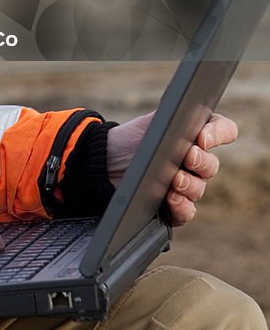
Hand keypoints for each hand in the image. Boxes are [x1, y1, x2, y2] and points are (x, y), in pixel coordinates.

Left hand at [106, 111, 237, 226]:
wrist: (107, 161)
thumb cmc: (133, 138)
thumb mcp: (151, 121)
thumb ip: (173, 118)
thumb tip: (188, 118)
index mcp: (195, 135)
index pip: (223, 131)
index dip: (218, 133)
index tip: (202, 137)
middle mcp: (196, 161)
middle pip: (211, 164)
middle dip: (201, 161)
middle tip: (188, 157)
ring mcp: (186, 185)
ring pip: (199, 188)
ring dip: (189, 185)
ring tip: (175, 179)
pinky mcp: (174, 206)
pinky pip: (186, 211)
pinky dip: (182, 207)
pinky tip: (171, 199)